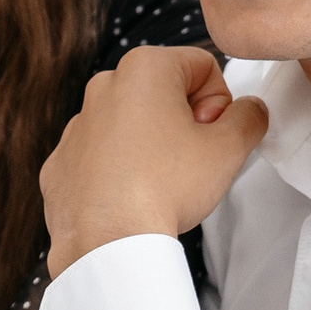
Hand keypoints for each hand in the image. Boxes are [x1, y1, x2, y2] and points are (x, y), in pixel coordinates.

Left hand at [40, 45, 266, 277]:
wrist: (105, 242)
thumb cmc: (163, 189)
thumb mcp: (229, 148)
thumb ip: (249, 117)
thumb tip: (249, 110)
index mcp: (144, 68)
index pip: (204, 67)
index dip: (219, 104)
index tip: (210, 136)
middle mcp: (104, 86)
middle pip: (166, 93)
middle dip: (185, 123)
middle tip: (190, 162)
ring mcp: (77, 124)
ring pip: (133, 124)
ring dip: (153, 146)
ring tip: (160, 183)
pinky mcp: (61, 160)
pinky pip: (102, 155)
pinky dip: (119, 170)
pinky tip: (130, 197)